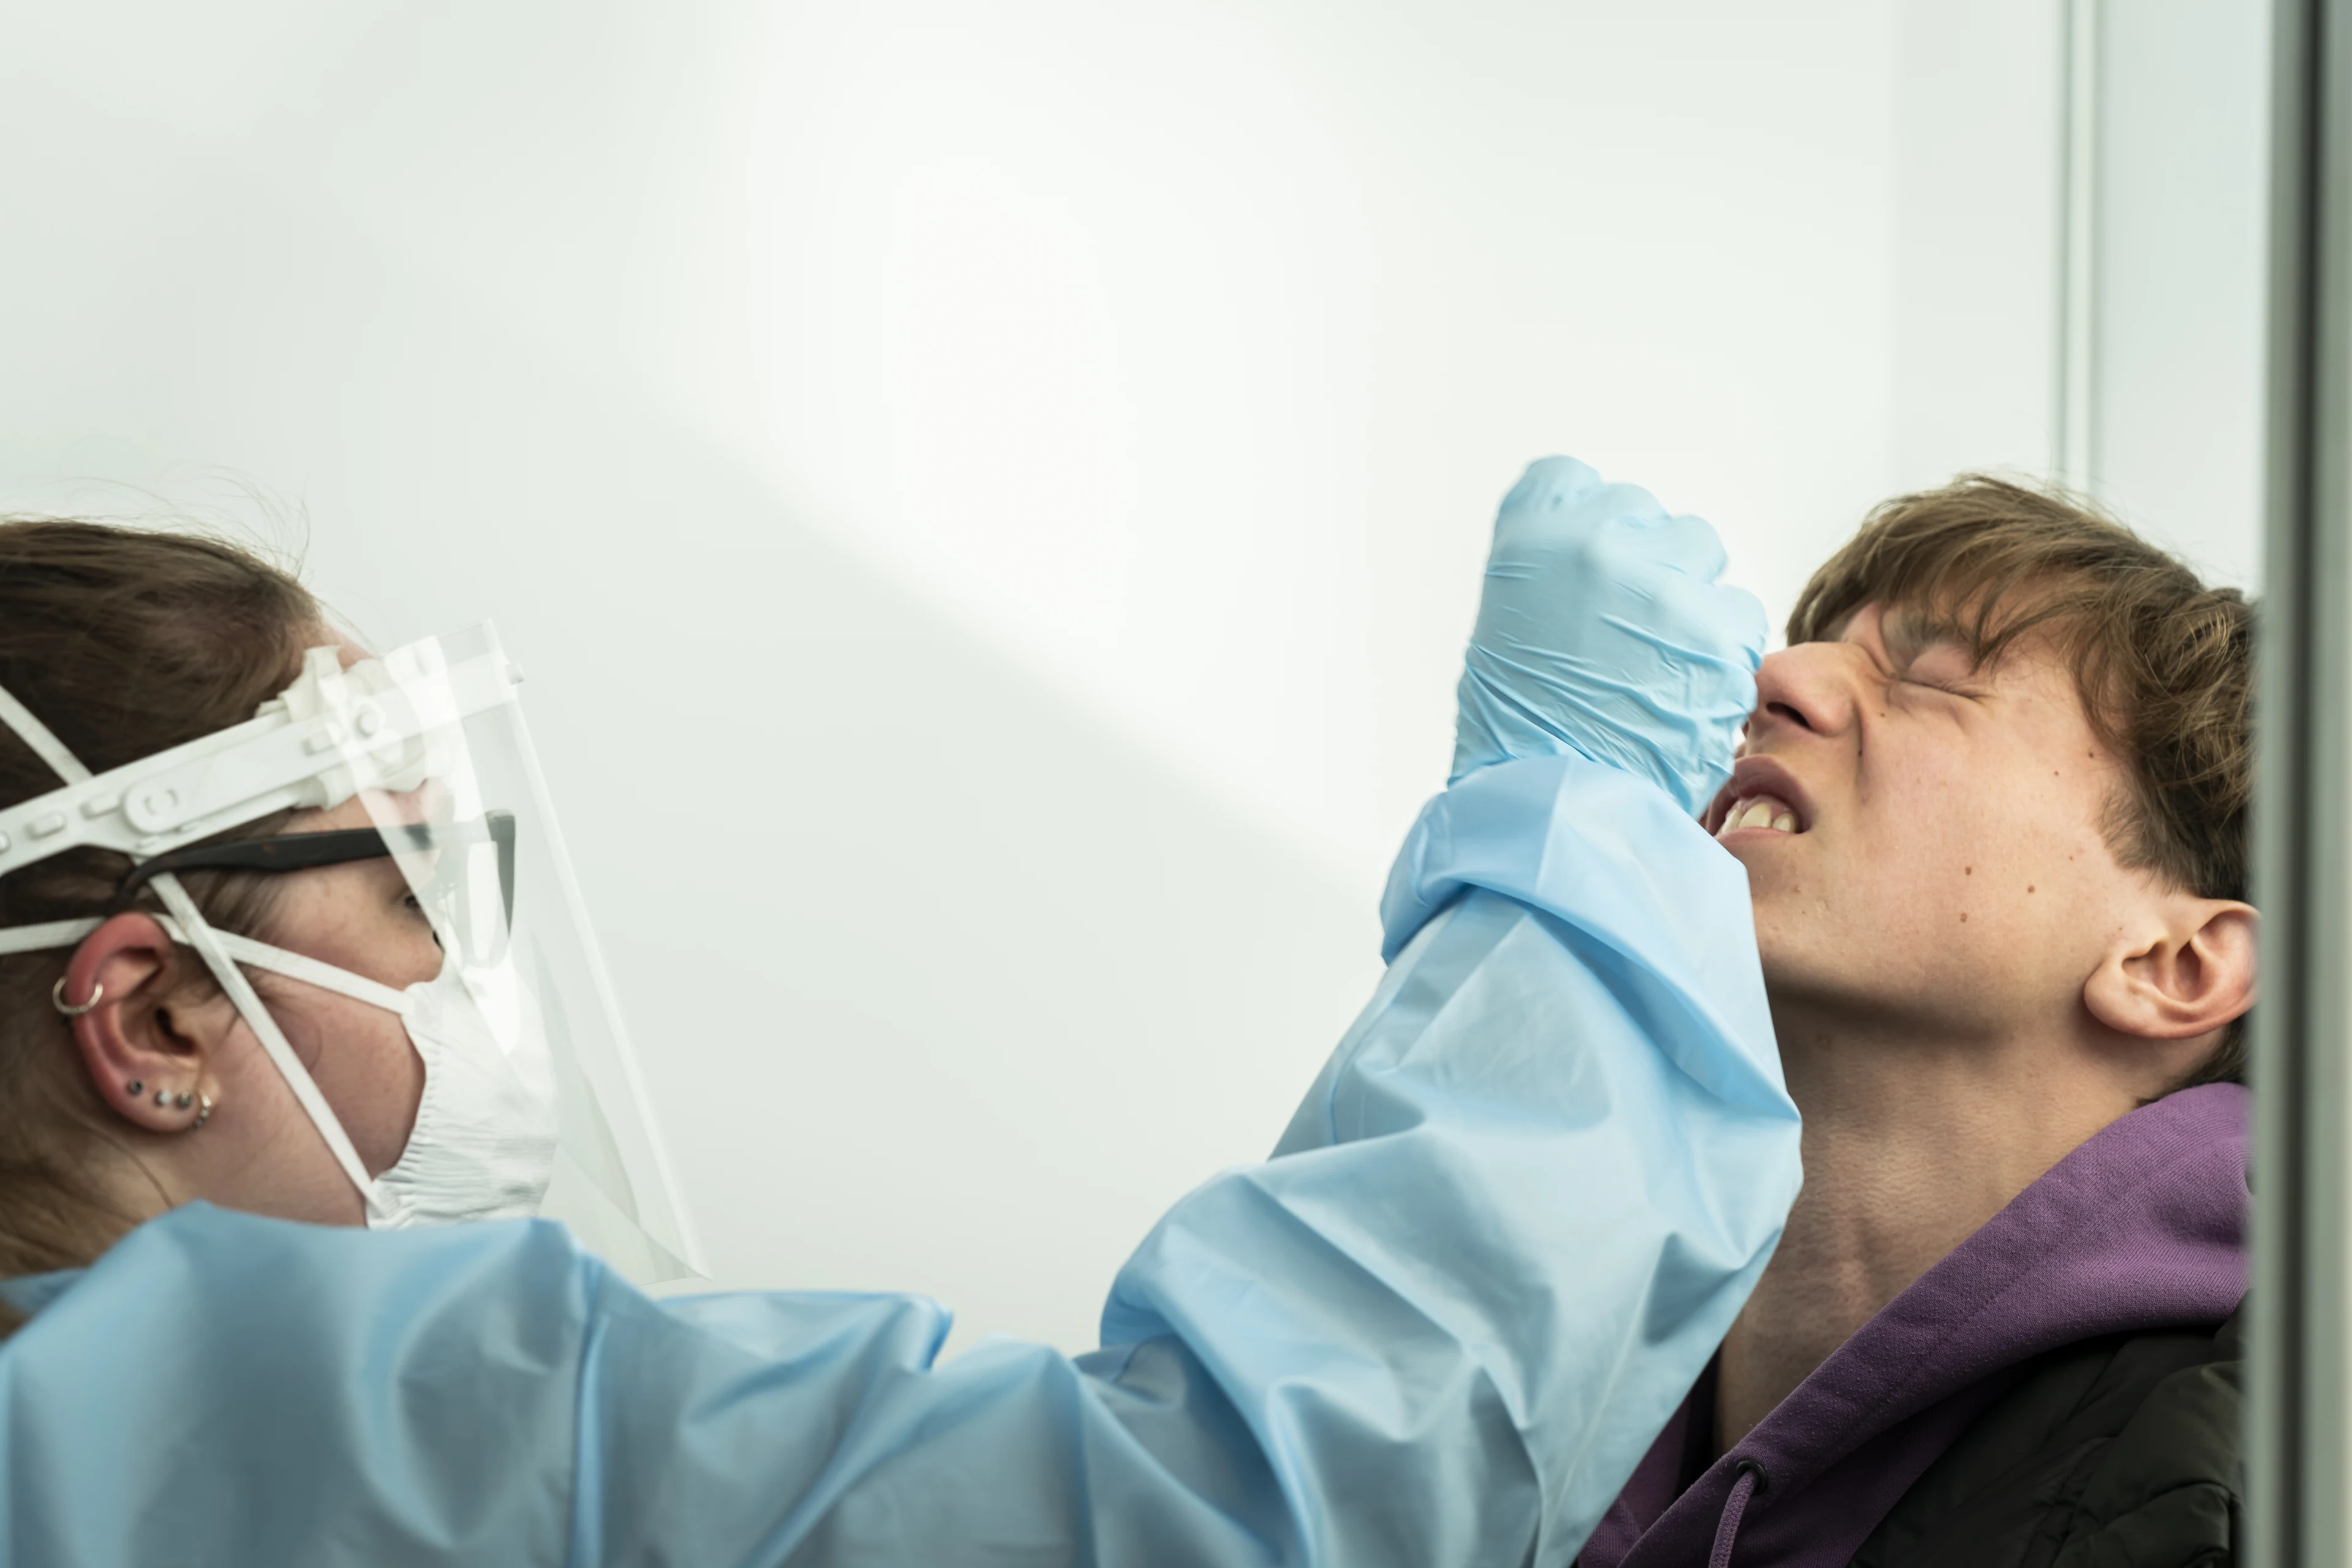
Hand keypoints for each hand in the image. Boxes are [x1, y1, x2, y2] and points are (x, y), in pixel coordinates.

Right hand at [1451, 456, 1764, 815]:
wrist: (1554, 809)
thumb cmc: (1518, 732)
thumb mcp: (1503, 629)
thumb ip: (1548, 576)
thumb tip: (1591, 563)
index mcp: (1530, 537)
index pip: (1566, 478)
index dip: (1581, 524)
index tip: (1583, 571)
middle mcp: (1597, 544)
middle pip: (1647, 518)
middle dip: (1645, 566)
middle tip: (1625, 632)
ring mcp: (1664, 586)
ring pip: (1702, 556)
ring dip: (1689, 602)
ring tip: (1657, 664)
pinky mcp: (1718, 635)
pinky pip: (1739, 615)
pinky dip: (1721, 650)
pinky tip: (1685, 688)